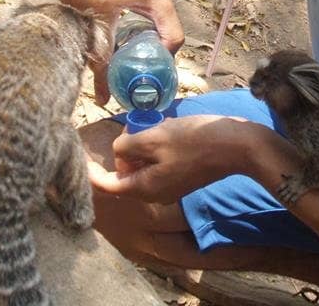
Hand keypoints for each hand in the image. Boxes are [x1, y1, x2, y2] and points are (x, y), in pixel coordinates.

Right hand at [61, 0, 184, 103]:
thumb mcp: (163, 3)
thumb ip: (171, 33)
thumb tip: (168, 60)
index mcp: (101, 6)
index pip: (98, 53)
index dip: (101, 80)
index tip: (105, 100)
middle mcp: (79, 2)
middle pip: (85, 49)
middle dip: (95, 71)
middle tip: (107, 91)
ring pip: (77, 38)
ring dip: (89, 54)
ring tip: (104, 72)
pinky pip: (73, 27)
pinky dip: (84, 39)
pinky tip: (96, 48)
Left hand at [87, 114, 261, 202]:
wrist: (239, 145)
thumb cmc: (195, 140)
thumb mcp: (155, 137)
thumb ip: (128, 146)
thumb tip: (119, 152)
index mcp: (145, 188)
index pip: (107, 186)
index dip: (90, 171)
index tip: (79, 153)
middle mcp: (156, 193)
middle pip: (125, 174)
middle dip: (123, 151)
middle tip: (131, 127)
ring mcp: (171, 184)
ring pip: (143, 166)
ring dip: (142, 146)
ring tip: (154, 126)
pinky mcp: (184, 174)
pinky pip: (159, 162)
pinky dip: (157, 146)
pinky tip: (169, 129)